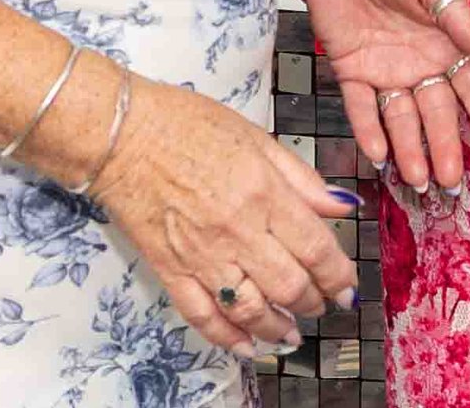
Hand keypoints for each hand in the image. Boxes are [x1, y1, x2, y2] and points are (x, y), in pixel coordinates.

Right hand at [90, 72, 361, 354]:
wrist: (121, 135)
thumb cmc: (186, 124)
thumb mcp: (255, 137)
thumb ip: (301, 177)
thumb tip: (342, 205)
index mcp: (263, 192)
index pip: (314, 248)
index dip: (338, 275)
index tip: (348, 286)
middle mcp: (237, 230)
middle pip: (288, 285)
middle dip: (314, 302)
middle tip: (323, 304)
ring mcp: (202, 255)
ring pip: (251, 309)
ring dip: (278, 327)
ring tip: (292, 331)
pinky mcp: (170, 270)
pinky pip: (202, 316)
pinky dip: (228, 338)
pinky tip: (247, 345)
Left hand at [281, 0, 469, 195]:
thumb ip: (454, 13)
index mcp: (447, 39)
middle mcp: (420, 62)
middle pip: (438, 113)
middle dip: (447, 148)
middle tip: (453, 183)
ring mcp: (385, 69)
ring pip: (402, 119)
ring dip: (411, 150)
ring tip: (420, 183)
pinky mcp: (350, 69)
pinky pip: (361, 107)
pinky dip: (369, 131)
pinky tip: (379, 156)